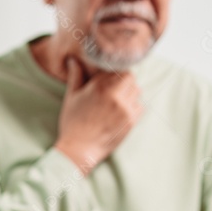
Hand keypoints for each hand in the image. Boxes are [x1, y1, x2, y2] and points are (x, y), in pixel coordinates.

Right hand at [55, 57, 142, 174]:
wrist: (79, 150)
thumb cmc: (73, 123)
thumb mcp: (71, 97)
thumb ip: (76, 76)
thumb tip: (74, 60)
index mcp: (100, 87)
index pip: (117, 68)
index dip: (113, 72)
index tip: (107, 78)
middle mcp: (116, 96)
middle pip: (130, 78)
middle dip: (123, 81)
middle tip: (113, 90)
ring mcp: (125, 109)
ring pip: (137, 91)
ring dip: (129, 93)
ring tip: (117, 101)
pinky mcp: (131, 122)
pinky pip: (140, 107)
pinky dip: (133, 107)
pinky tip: (121, 112)